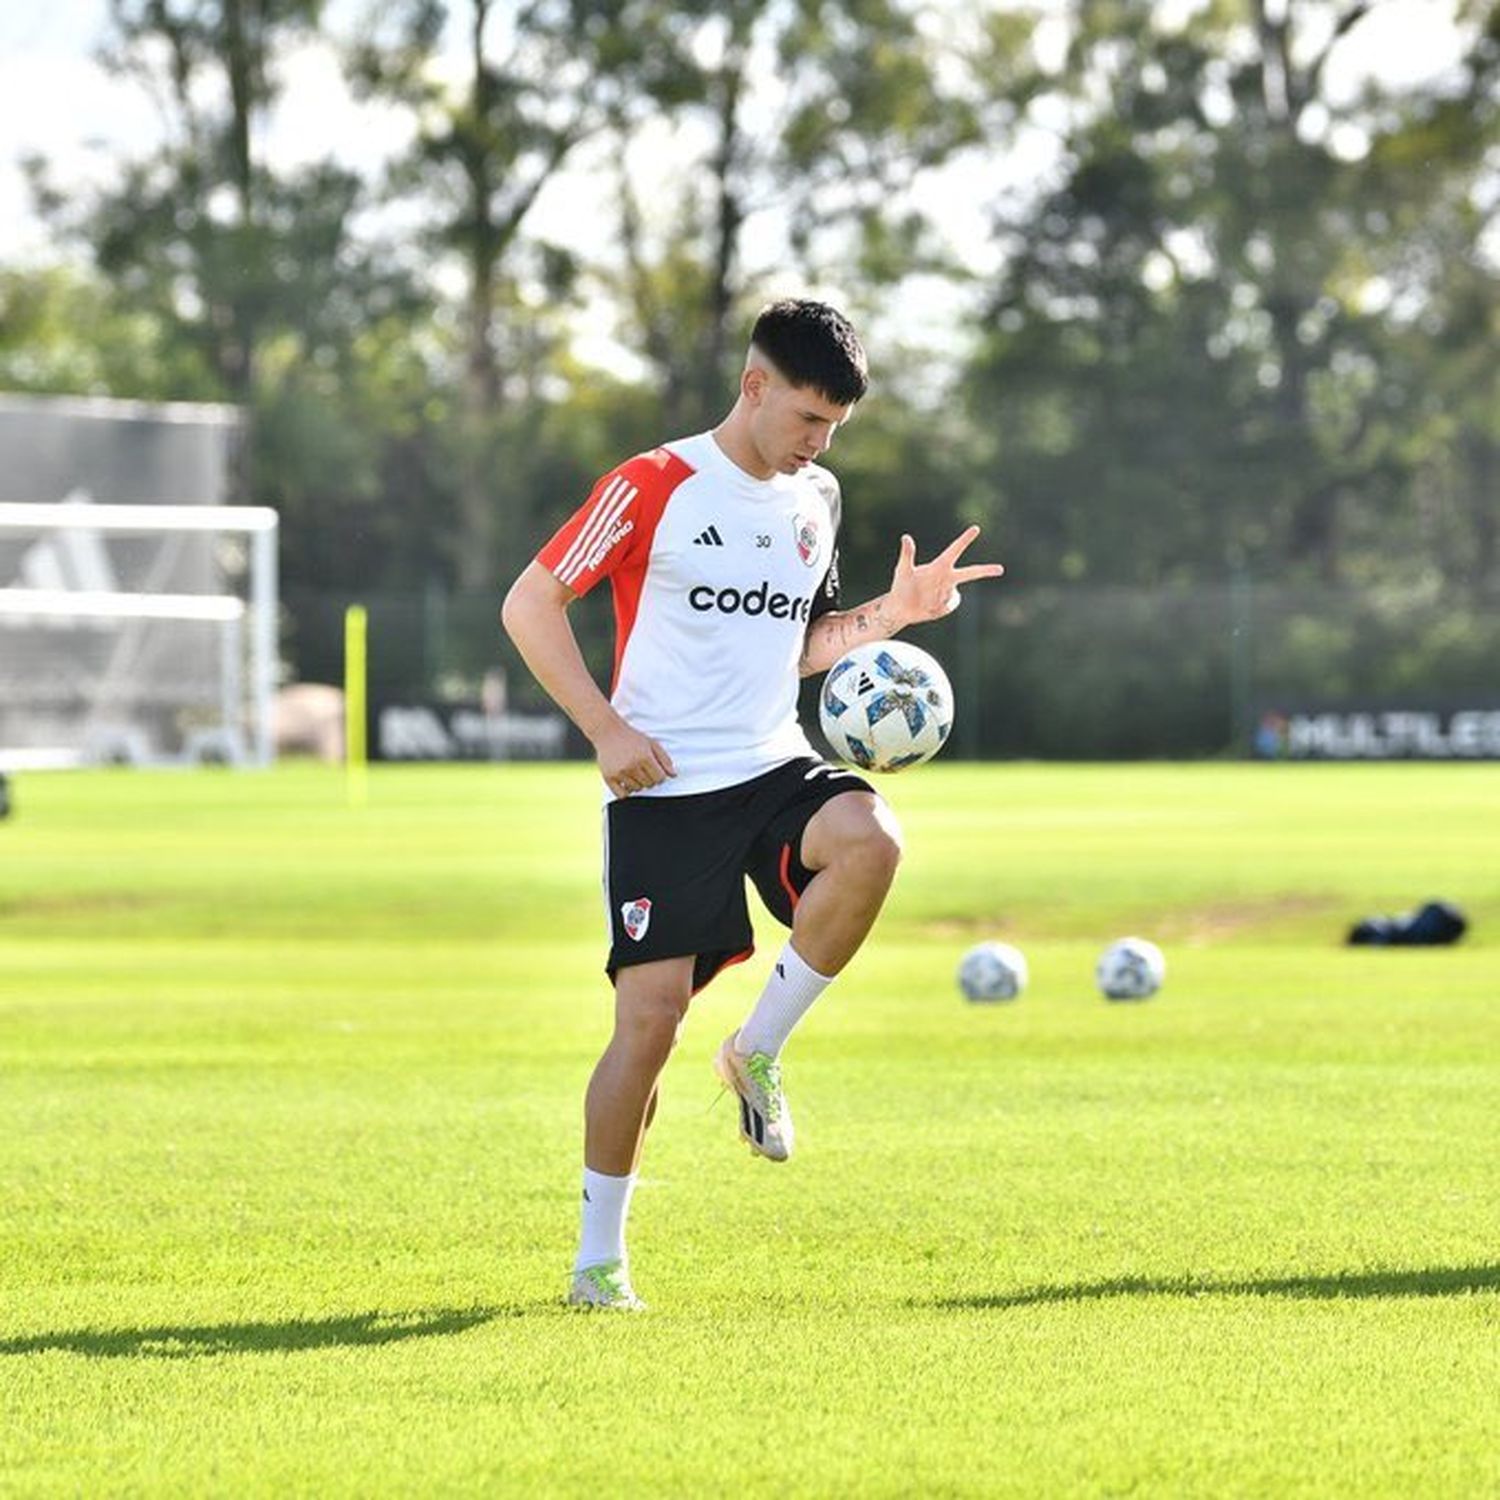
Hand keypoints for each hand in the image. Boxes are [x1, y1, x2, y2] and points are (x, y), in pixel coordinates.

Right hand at [592, 715, 675, 798]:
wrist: (608, 732)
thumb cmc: (632, 737)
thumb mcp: (652, 743)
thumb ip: (664, 759)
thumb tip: (674, 776)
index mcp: (644, 757)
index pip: (660, 778)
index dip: (660, 775)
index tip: (655, 770)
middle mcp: (632, 766)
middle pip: (649, 784)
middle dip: (649, 779)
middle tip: (643, 768)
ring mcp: (619, 772)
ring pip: (637, 789)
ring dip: (638, 784)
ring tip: (633, 771)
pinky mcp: (609, 777)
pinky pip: (622, 795)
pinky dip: (626, 792)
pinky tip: (626, 781)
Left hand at [888, 525, 1004, 622]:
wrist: (900, 609)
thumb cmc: (900, 586)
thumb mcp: (903, 570)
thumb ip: (907, 554)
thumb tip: (906, 537)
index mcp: (939, 566)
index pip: (954, 550)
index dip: (965, 539)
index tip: (975, 528)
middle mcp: (947, 577)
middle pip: (971, 573)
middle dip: (986, 571)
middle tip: (1001, 569)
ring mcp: (949, 591)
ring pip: (953, 595)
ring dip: (939, 599)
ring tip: (925, 600)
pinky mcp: (948, 605)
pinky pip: (949, 606)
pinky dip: (939, 608)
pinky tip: (929, 607)